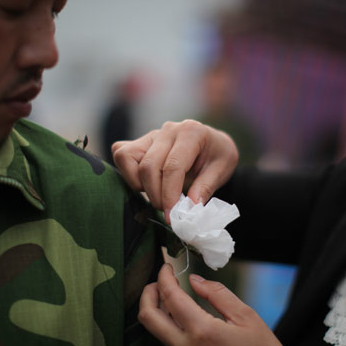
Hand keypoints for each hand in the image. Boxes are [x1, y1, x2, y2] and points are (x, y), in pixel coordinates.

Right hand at [112, 120, 238, 221]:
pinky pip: (121, 155)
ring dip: (140, 184)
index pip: (173, 167)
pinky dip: (129, 174)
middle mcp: (168, 130)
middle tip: (168, 211)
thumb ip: (206, 187)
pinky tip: (147, 184)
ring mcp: (151, 134)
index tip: (172, 216)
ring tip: (158, 195)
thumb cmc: (218, 156)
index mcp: (191, 132)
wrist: (213, 145)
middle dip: (156, 195)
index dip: (169, 195)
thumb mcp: (223, 170)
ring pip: (128, 159)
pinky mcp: (139, 142)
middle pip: (148, 166)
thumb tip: (188, 210)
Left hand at [138, 264, 290, 345]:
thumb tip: (193, 279)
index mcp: (203, 332)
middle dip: (149, 293)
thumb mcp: (246, 316)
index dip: (164, 277)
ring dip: (158, 308)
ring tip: (172, 294)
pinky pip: (168, 340)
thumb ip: (216, 294)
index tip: (167, 267)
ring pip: (156, 330)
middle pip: (148, 317)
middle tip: (161, 280)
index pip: (171, 297)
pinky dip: (167, 322)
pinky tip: (180, 313)